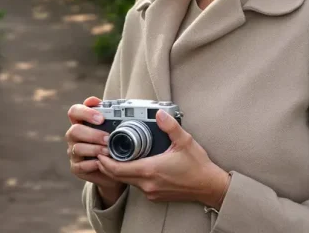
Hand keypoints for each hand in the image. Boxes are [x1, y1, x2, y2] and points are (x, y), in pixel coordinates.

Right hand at [66, 96, 126, 203]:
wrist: (116, 171)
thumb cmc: (118, 146)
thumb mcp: (122, 131)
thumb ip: (126, 120)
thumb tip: (156, 114)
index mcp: (82, 122)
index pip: (75, 111)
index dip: (86, 112)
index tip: (101, 118)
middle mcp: (75, 136)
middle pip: (74, 130)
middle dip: (93, 134)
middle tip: (108, 138)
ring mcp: (74, 151)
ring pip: (77, 148)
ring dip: (94, 149)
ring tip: (108, 151)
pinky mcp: (76, 167)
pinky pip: (80, 165)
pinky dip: (92, 164)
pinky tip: (102, 163)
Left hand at [97, 109, 230, 206]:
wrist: (209, 187)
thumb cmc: (198, 166)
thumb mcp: (185, 141)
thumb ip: (170, 126)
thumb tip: (160, 113)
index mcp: (150, 170)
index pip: (117, 169)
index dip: (104, 160)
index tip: (99, 150)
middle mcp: (147, 184)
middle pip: (117, 176)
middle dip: (106, 165)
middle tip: (102, 151)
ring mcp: (150, 192)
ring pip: (127, 181)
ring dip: (118, 170)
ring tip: (114, 156)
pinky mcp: (155, 196)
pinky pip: (136, 185)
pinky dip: (129, 176)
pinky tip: (132, 165)